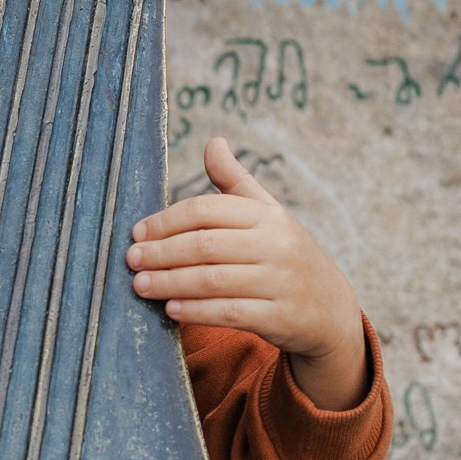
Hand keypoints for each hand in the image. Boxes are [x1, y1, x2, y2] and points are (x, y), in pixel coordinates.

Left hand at [126, 137, 368, 408]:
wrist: (330, 308)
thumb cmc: (286, 254)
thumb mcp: (267, 214)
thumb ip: (235, 182)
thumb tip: (212, 142)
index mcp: (267, 215)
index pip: (207, 209)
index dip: (167, 220)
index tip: (138, 232)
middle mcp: (275, 245)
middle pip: (205, 245)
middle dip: (162, 252)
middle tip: (130, 260)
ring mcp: (279, 282)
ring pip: (213, 280)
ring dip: (171, 283)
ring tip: (140, 285)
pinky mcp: (279, 317)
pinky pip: (230, 313)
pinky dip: (197, 311)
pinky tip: (172, 309)